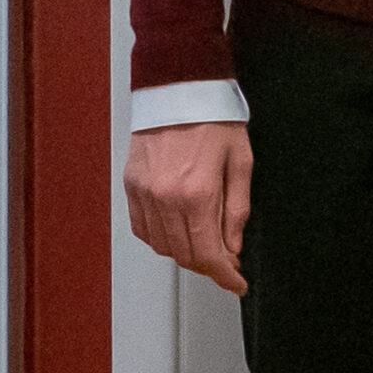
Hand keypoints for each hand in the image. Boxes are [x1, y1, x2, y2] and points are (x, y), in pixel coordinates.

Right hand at [124, 121, 250, 295]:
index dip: (224, 276)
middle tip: (227, 263)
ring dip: (185, 253)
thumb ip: (237, 209)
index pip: (208, 253)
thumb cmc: (215, 119)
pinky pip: (143, 229)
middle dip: (208, 266)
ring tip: (206, 243)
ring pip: (162, 246)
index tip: (237, 283)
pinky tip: (178, 231)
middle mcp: (166, 198)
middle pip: (184, 255)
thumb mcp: (241, 162)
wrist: (180, 89)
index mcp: (198, 192)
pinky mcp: (131, 186)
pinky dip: (160, 238)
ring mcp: (144, 193)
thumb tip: (233, 247)